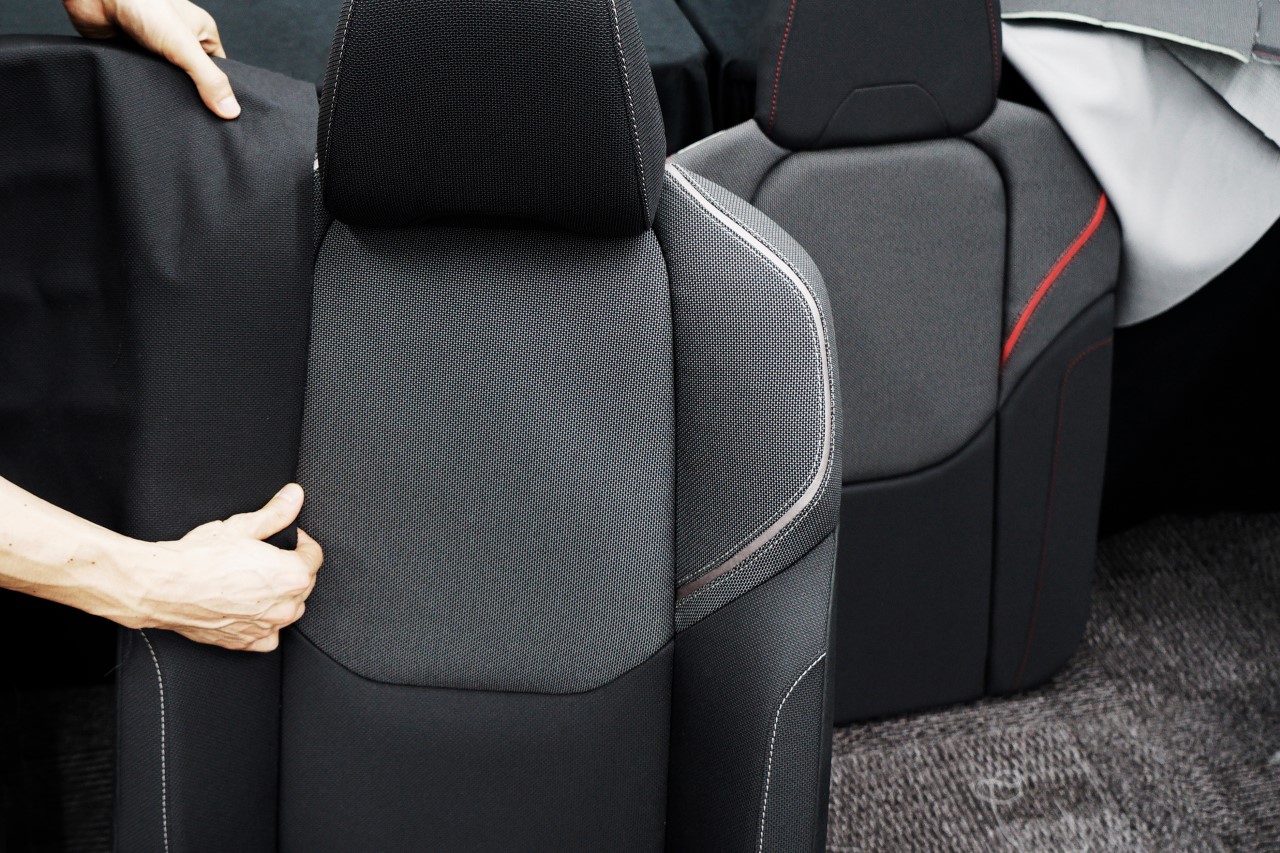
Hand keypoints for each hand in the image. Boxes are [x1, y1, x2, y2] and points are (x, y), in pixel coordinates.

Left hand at [63, 0, 239, 118]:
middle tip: (193, 120)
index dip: (221, 93)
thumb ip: (209, 79)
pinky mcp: (130, 55)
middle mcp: (179, 40)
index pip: (219, 71)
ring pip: (167, 82)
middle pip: (193, 80)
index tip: (223, 117)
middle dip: (191, 97)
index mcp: (200, 33)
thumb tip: (231, 112)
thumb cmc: (142, 3)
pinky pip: (143, 80)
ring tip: (168, 112)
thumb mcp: (184, 46)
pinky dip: (143, 89)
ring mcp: (154, 49)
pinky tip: (145, 100)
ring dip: (164, 94)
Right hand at [108, 484, 323, 651]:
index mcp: (292, 576)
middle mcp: (285, 606)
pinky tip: (250, 611)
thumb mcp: (242, 526)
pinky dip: (263, 625)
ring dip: (281, 597)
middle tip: (269, 557)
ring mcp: (266, 627)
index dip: (302, 542)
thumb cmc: (199, 558)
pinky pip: (267, 636)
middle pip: (304, 584)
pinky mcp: (245, 642)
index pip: (314, 556)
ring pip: (288, 610)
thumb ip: (275, 513)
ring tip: (257, 581)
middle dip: (292, 569)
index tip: (290, 538)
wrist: (164, 587)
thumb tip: (294, 496)